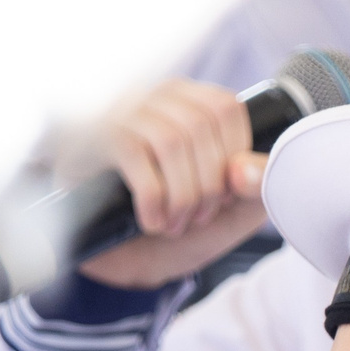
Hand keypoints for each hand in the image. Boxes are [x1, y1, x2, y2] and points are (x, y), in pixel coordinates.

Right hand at [75, 80, 271, 288]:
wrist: (116, 253)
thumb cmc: (174, 220)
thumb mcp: (228, 208)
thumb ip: (253, 187)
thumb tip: (248, 170)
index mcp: (188, 101)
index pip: (225, 107)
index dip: (234, 154)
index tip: (227, 194)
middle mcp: (154, 97)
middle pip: (200, 125)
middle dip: (209, 184)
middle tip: (200, 219)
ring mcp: (121, 114)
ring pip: (170, 141)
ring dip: (181, 196)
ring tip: (176, 225)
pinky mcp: (96, 139)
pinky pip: (135, 159)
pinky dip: (153, 200)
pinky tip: (152, 222)